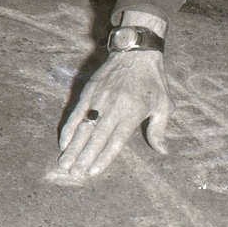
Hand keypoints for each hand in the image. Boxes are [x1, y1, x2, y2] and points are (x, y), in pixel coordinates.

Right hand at [57, 49, 173, 177]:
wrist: (137, 51)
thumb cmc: (153, 81)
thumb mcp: (164, 104)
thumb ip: (159, 129)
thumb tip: (162, 151)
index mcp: (132, 111)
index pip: (116, 140)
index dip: (104, 157)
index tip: (93, 172)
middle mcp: (114, 106)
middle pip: (96, 137)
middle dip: (84, 158)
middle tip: (73, 175)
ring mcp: (99, 98)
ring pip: (84, 127)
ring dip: (73, 148)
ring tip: (64, 164)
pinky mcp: (89, 90)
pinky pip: (76, 112)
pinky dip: (69, 128)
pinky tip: (64, 143)